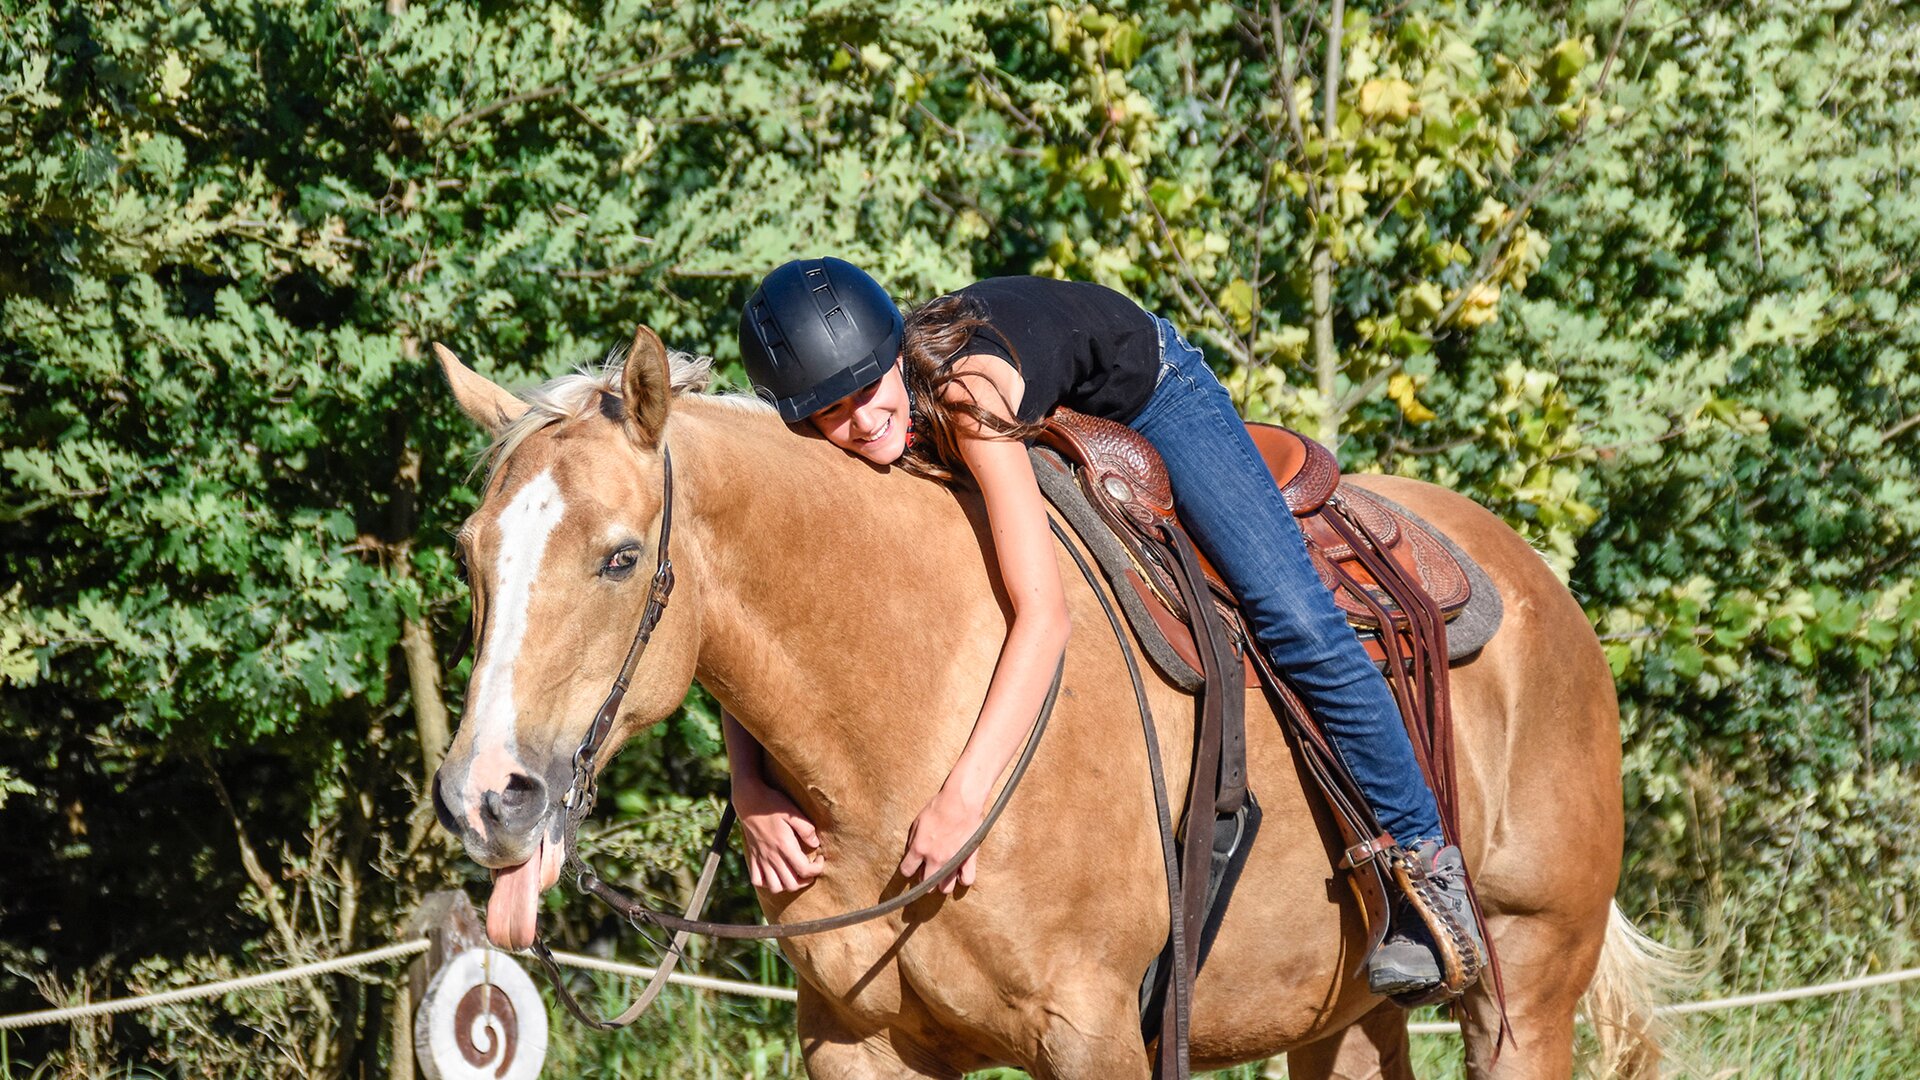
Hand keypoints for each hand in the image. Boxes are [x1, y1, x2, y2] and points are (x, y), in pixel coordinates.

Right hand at [733, 779, 821, 893]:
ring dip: (787, 885)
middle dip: (806, 880)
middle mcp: (772, 856)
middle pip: (792, 884)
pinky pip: (758, 881)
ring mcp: (761, 859)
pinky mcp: (753, 858)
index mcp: (785, 846)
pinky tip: (776, 874)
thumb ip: (807, 829)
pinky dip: (767, 883)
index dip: (817, 869)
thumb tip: (816, 844)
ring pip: (775, 887)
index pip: (805, 870)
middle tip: (810, 868)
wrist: (749, 800)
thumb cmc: (773, 804)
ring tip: (794, 874)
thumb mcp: (793, 812)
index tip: (820, 858)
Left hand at [898, 787, 985, 893]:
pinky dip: (963, 879)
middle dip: (925, 879)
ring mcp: (953, 861)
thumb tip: (911, 854)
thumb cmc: (938, 808)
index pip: (907, 870)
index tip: (912, 866)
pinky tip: (960, 872)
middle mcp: (935, 859)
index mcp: (920, 848)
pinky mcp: (969, 859)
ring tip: (944, 873)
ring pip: (945, 888)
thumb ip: (912, 841)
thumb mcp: (917, 822)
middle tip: (929, 869)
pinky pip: (967, 880)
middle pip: (926, 884)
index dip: (908, 869)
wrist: (961, 800)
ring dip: (943, 882)